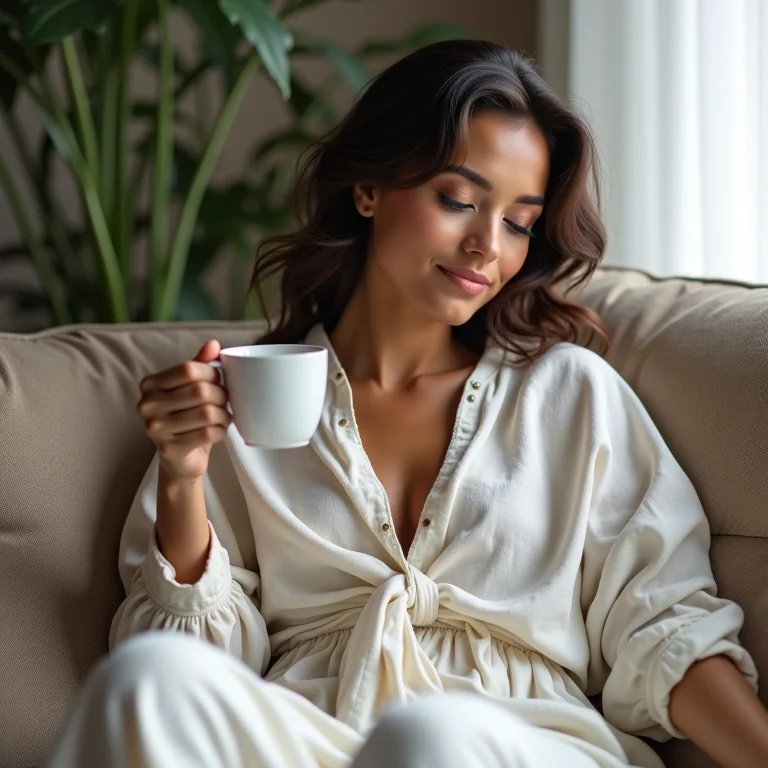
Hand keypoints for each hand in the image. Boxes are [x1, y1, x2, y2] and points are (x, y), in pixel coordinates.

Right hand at [137, 340, 231, 480]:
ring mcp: (155, 428)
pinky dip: (221, 431)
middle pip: (200, 391)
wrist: (180, 459)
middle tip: (225, 403)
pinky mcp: (169, 449)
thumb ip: (200, 364)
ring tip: (224, 417)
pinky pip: (208, 434)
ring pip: (207, 413)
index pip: (188, 369)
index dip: (212, 373)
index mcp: (150, 384)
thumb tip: (213, 344)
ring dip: (224, 416)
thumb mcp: (191, 388)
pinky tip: (218, 431)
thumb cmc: (186, 417)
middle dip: (221, 396)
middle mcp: (146, 405)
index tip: (219, 382)